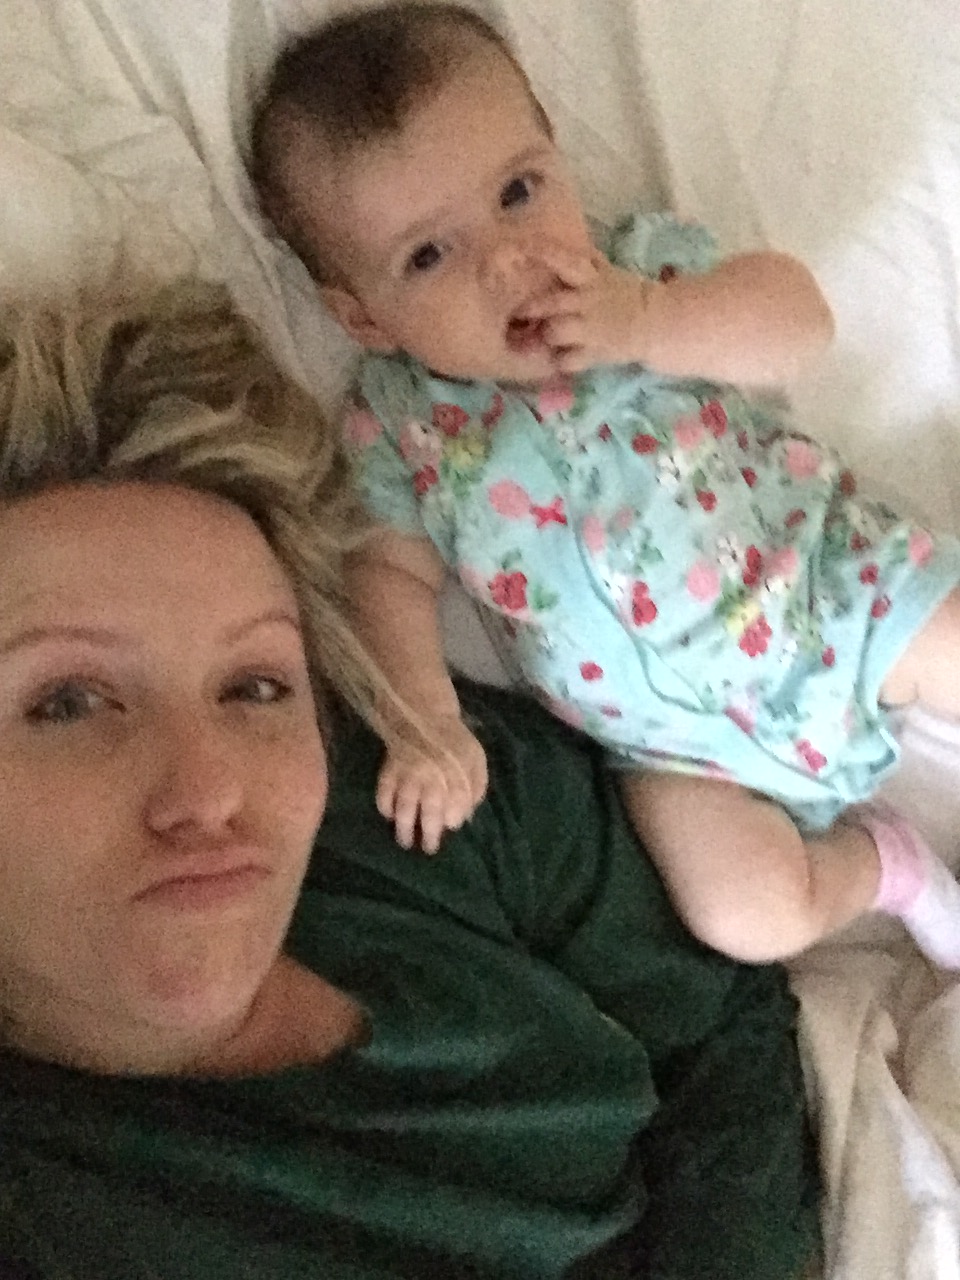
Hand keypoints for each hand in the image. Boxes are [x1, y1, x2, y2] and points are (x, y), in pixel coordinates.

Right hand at [377, 714, 487, 853]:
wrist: (426, 715)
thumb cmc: (455, 743)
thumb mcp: (475, 759)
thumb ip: (476, 787)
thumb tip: (466, 816)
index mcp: (456, 771)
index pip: (457, 801)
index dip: (454, 817)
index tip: (450, 827)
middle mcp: (432, 775)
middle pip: (430, 810)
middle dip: (429, 833)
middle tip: (429, 849)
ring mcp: (408, 773)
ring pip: (405, 806)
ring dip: (404, 827)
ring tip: (405, 842)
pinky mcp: (390, 769)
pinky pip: (384, 791)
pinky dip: (384, 805)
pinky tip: (388, 815)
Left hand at [516, 242, 652, 373]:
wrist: (655, 321)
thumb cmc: (625, 294)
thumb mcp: (607, 271)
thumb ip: (585, 261)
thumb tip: (561, 244)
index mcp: (590, 279)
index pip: (564, 261)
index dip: (543, 254)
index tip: (520, 249)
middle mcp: (586, 302)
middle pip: (551, 302)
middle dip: (530, 308)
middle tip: (516, 313)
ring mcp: (590, 330)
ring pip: (555, 331)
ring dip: (545, 335)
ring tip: (542, 339)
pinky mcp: (595, 354)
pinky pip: (569, 361)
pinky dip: (560, 362)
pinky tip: (559, 359)